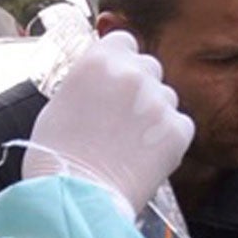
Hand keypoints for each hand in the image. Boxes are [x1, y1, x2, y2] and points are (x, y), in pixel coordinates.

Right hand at [24, 28, 193, 212]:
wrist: (77, 195)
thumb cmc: (56, 155)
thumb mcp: (61, 101)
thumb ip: (89, 80)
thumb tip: (103, 79)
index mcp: (100, 60)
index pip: (125, 41)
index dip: (121, 61)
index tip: (116, 80)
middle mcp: (133, 73)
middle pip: (150, 68)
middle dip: (140, 87)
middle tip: (124, 117)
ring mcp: (159, 101)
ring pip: (167, 98)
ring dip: (155, 113)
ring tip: (132, 143)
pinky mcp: (178, 131)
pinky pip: (181, 126)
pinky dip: (169, 139)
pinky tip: (146, 156)